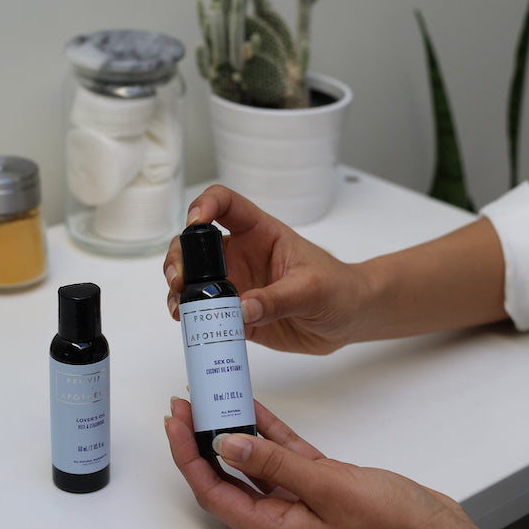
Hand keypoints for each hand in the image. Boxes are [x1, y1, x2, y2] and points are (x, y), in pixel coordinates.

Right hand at [163, 185, 368, 354]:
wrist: (349, 319)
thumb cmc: (339, 289)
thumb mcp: (313, 290)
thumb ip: (278, 299)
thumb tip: (242, 309)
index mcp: (260, 232)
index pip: (225, 204)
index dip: (205, 205)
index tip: (195, 222)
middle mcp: (240, 255)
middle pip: (196, 244)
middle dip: (180, 258)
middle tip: (179, 280)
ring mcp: (235, 284)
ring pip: (193, 280)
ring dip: (179, 290)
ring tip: (178, 307)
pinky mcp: (235, 314)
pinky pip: (205, 313)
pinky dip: (191, 318)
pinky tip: (189, 324)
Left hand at [164, 396, 467, 528]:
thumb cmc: (391, 526)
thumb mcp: (327, 487)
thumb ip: (274, 464)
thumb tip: (227, 445)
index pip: (213, 492)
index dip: (187, 457)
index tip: (174, 423)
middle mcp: (280, 519)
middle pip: (225, 478)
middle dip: (199, 441)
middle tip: (184, 406)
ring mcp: (301, 502)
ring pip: (253, 463)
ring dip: (231, 432)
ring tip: (211, 400)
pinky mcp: (322, 485)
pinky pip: (283, 455)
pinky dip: (268, 432)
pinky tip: (254, 408)